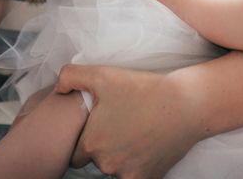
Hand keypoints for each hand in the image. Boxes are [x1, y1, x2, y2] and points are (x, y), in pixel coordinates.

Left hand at [55, 65, 198, 178]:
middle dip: (100, 147)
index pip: (74, 152)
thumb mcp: (100, 74)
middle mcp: (108, 164)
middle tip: (115, 126)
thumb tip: (57, 89)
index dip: (81, 138)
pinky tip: (141, 146)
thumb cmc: (142, 88)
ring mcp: (130, 175)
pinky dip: (135, 165)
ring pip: (113, 170)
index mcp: (91, 143)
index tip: (94, 126)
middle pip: (93, 162)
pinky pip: (133, 176)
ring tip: (130, 133)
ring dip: (117, 157)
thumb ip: (69, 77)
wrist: (185, 104)